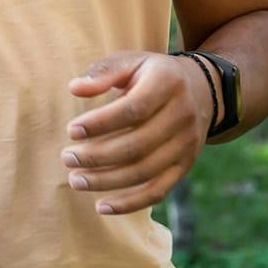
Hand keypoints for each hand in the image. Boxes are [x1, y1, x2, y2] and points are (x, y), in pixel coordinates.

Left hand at [62, 52, 212, 215]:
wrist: (201, 90)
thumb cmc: (151, 75)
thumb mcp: (131, 62)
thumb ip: (103, 72)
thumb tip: (75, 89)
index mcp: (167, 83)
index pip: (133, 109)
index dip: (101, 123)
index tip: (71, 130)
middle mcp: (182, 115)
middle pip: (137, 145)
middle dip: (97, 156)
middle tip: (67, 158)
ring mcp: (186, 144)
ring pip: (145, 171)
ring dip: (107, 181)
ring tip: (76, 180)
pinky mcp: (185, 166)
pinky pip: (158, 191)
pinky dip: (129, 203)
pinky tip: (102, 206)